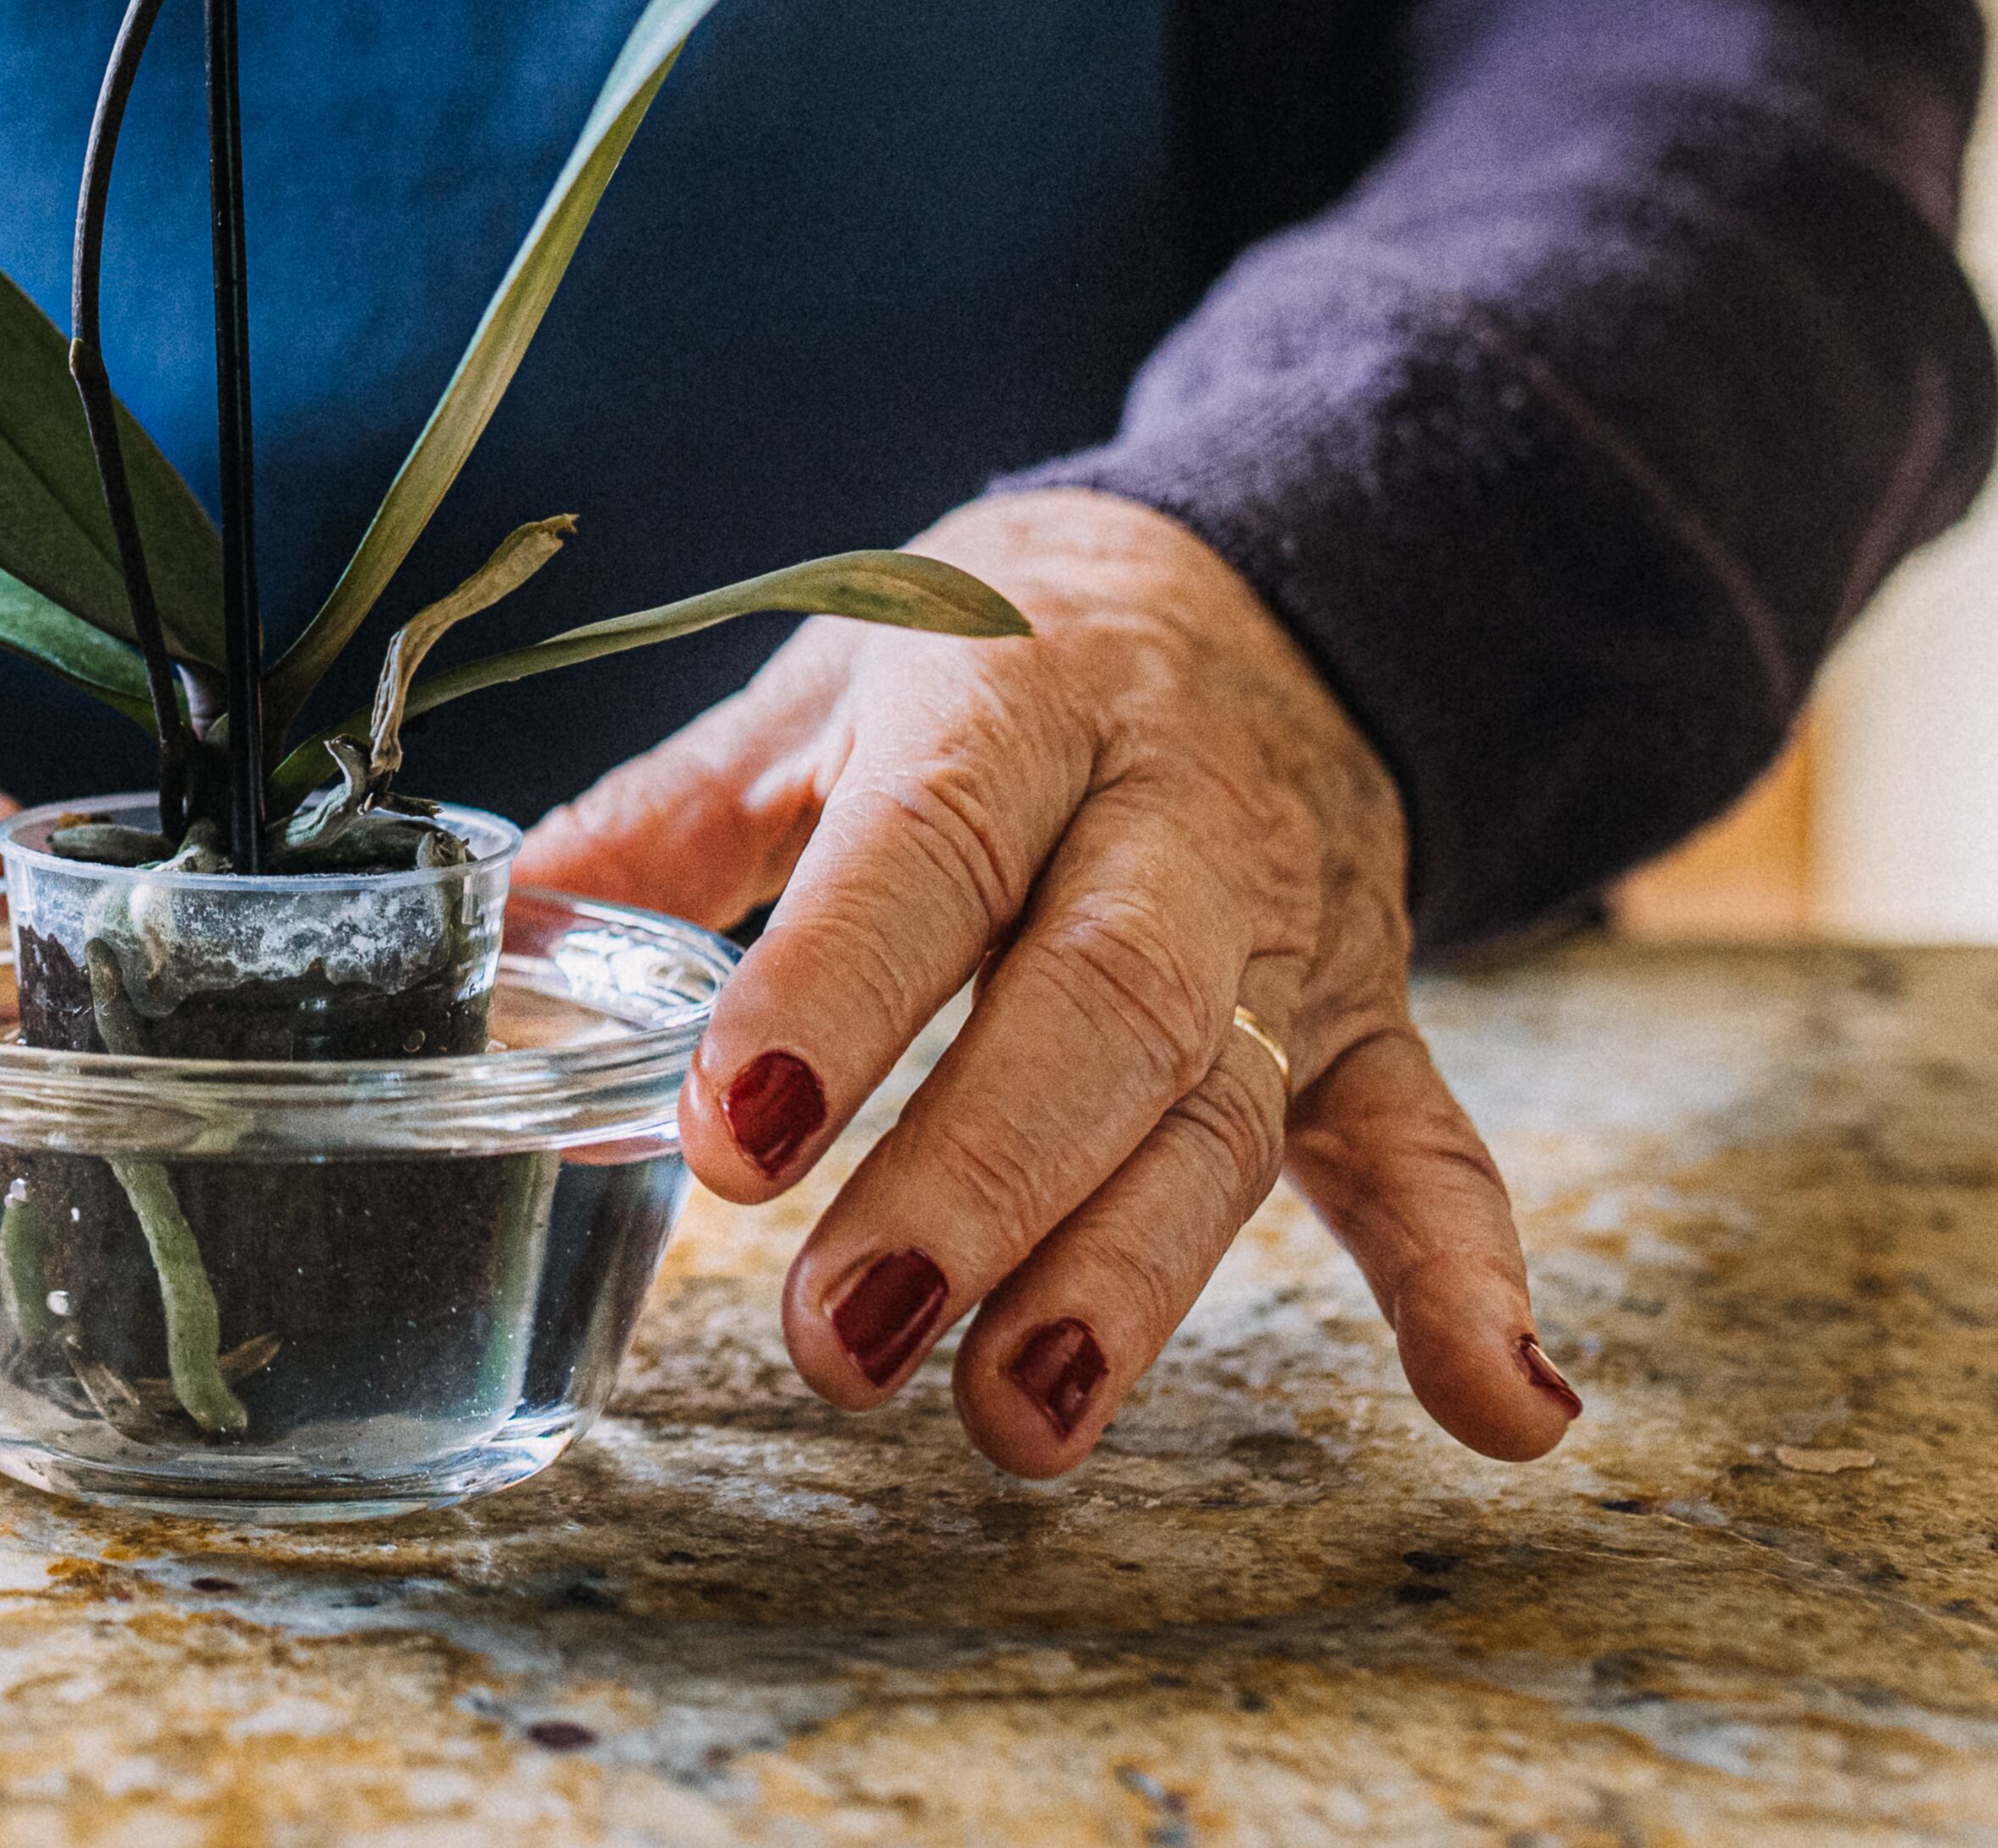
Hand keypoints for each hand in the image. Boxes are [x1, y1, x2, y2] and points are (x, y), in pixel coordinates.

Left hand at [522, 489, 1577, 1472]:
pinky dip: (1468, 1279)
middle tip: (839, 1338)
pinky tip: (1501, 1409)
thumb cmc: (994, 653)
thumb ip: (671, 814)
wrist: (1250, 577)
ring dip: (1130, 1281)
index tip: (727, 1131)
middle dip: (973, 1185)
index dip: (832, 993)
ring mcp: (1285, 928)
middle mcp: (1170, 818)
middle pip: (1097, 1008)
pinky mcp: (1366, 1018)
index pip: (927, 847)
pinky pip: (1428, 1145)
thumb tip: (497, 925)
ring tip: (1015, 1419)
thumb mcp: (826, 678)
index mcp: (1016, 698)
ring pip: (1226, 1110)